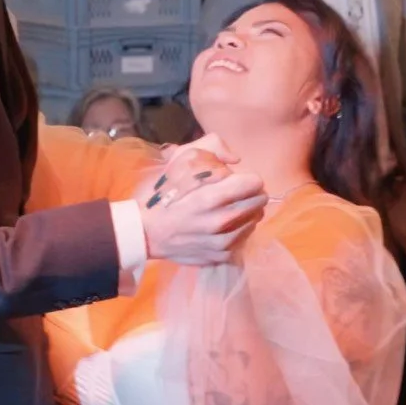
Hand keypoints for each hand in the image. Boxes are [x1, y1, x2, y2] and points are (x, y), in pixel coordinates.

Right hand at [141, 163, 268, 267]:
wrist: (145, 233)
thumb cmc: (161, 194)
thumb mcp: (180, 159)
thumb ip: (212, 148)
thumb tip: (235, 160)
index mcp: (210, 197)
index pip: (255, 183)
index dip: (247, 177)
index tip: (237, 179)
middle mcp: (221, 222)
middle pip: (260, 202)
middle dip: (250, 193)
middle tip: (235, 193)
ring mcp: (223, 242)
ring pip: (255, 220)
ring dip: (246, 212)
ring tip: (227, 209)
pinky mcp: (222, 256)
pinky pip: (244, 238)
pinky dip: (237, 230)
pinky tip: (221, 226)